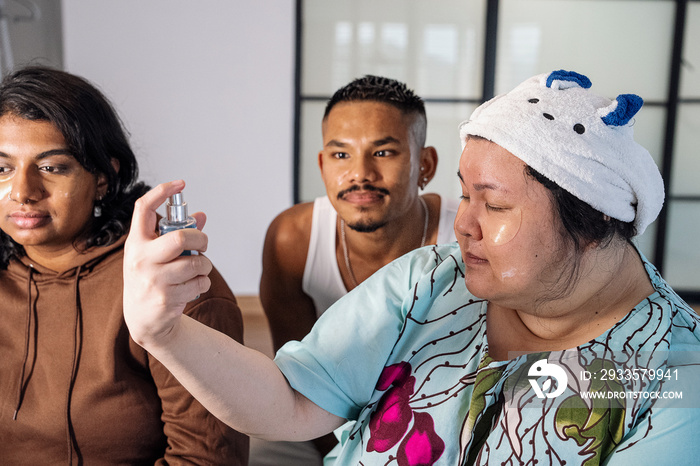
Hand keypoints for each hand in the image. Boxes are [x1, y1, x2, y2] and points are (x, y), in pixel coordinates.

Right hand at [123, 180, 212, 348]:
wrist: (143, 320)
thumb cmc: (151, 279)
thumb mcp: (155, 255)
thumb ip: (175, 235)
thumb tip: (202, 216)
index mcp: (136, 243)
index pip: (143, 208)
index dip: (161, 191)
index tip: (180, 184)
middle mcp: (141, 259)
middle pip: (180, 237)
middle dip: (200, 240)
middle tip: (203, 245)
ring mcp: (153, 280)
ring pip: (196, 263)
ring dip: (205, 265)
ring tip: (199, 269)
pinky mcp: (166, 298)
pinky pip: (199, 283)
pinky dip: (203, 283)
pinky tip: (192, 286)